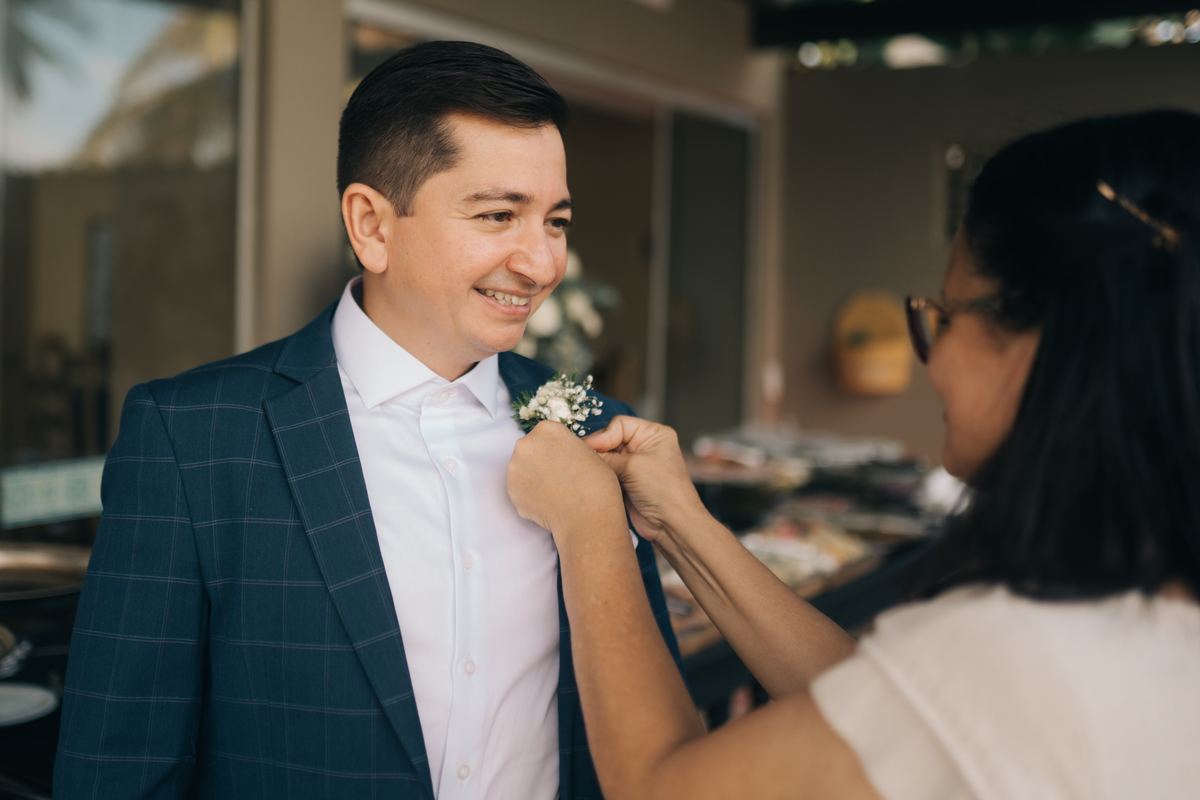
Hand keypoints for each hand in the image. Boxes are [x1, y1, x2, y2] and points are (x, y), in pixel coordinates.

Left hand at [507, 421, 625, 543]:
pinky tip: (547, 501)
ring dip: (533, 477)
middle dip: (540, 461)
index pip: (546, 434)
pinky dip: (530, 495)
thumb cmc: (595, 483)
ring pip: (522, 469)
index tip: (563, 460)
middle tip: (558, 477)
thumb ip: (565, 447)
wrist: (586, 515)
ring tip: (553, 491)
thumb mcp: (586, 451)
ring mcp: (515, 468)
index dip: (556, 449)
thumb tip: (557, 455)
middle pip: (530, 449)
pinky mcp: (511, 490)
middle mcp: (526, 444)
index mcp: (547, 429)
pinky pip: (520, 489)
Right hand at [583, 417, 705, 544]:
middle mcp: (644, 447)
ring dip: (599, 465)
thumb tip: (584, 452)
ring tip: (588, 471)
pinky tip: (594, 481)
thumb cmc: (663, 490)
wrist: (671, 524)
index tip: (590, 448)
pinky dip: (600, 477)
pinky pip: (608, 474)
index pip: (620, 424)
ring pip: (607, 458)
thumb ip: (606, 456)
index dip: (603, 435)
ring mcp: (635, 465)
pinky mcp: (627, 482)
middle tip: (585, 460)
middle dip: (599, 450)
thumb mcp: (633, 465)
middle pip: (611, 440)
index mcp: (654, 434)